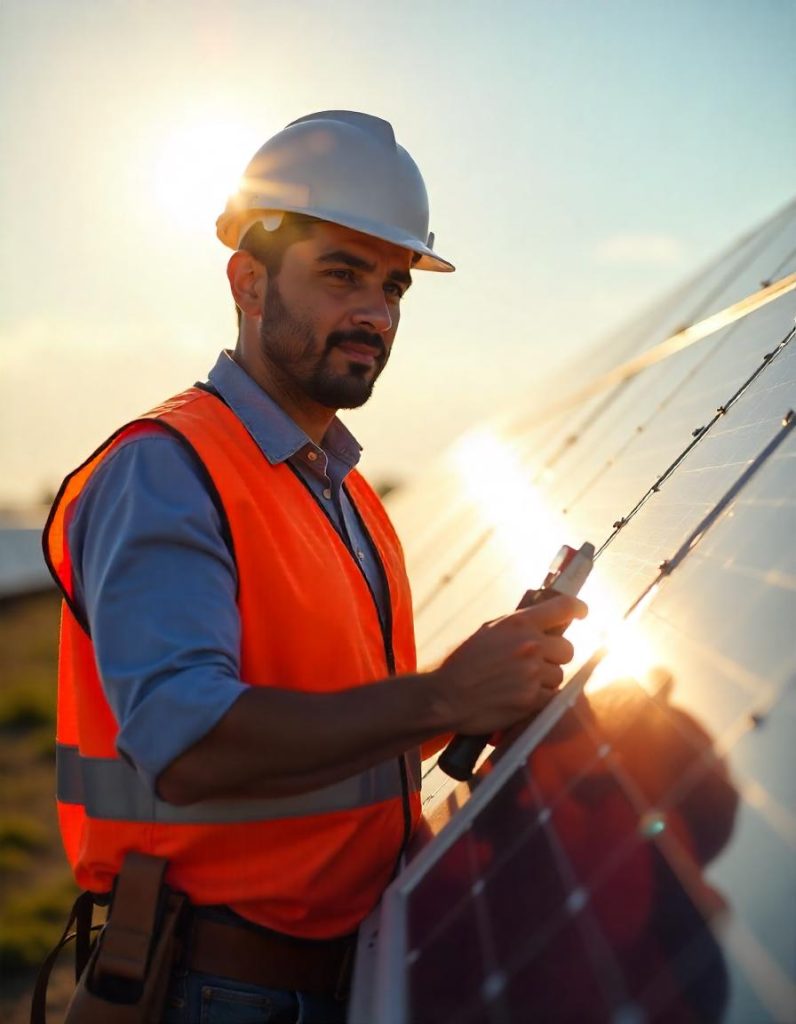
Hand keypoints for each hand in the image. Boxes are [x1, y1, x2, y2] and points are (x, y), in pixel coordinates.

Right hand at [428, 594, 587, 734]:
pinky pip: (552, 696)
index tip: (582, 612)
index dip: (578, 608)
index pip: (563, 607)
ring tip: (520, 682)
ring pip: (559, 675)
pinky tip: (521, 696)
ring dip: (545, 680)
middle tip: (538, 662)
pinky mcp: (531, 700)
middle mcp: (529, 645)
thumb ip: (519, 626)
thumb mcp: (488, 631)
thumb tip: (546, 623)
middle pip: (567, 649)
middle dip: (555, 656)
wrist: (446, 695)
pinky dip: (541, 698)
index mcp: (518, 623)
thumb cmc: (464, 663)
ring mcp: (532, 673)